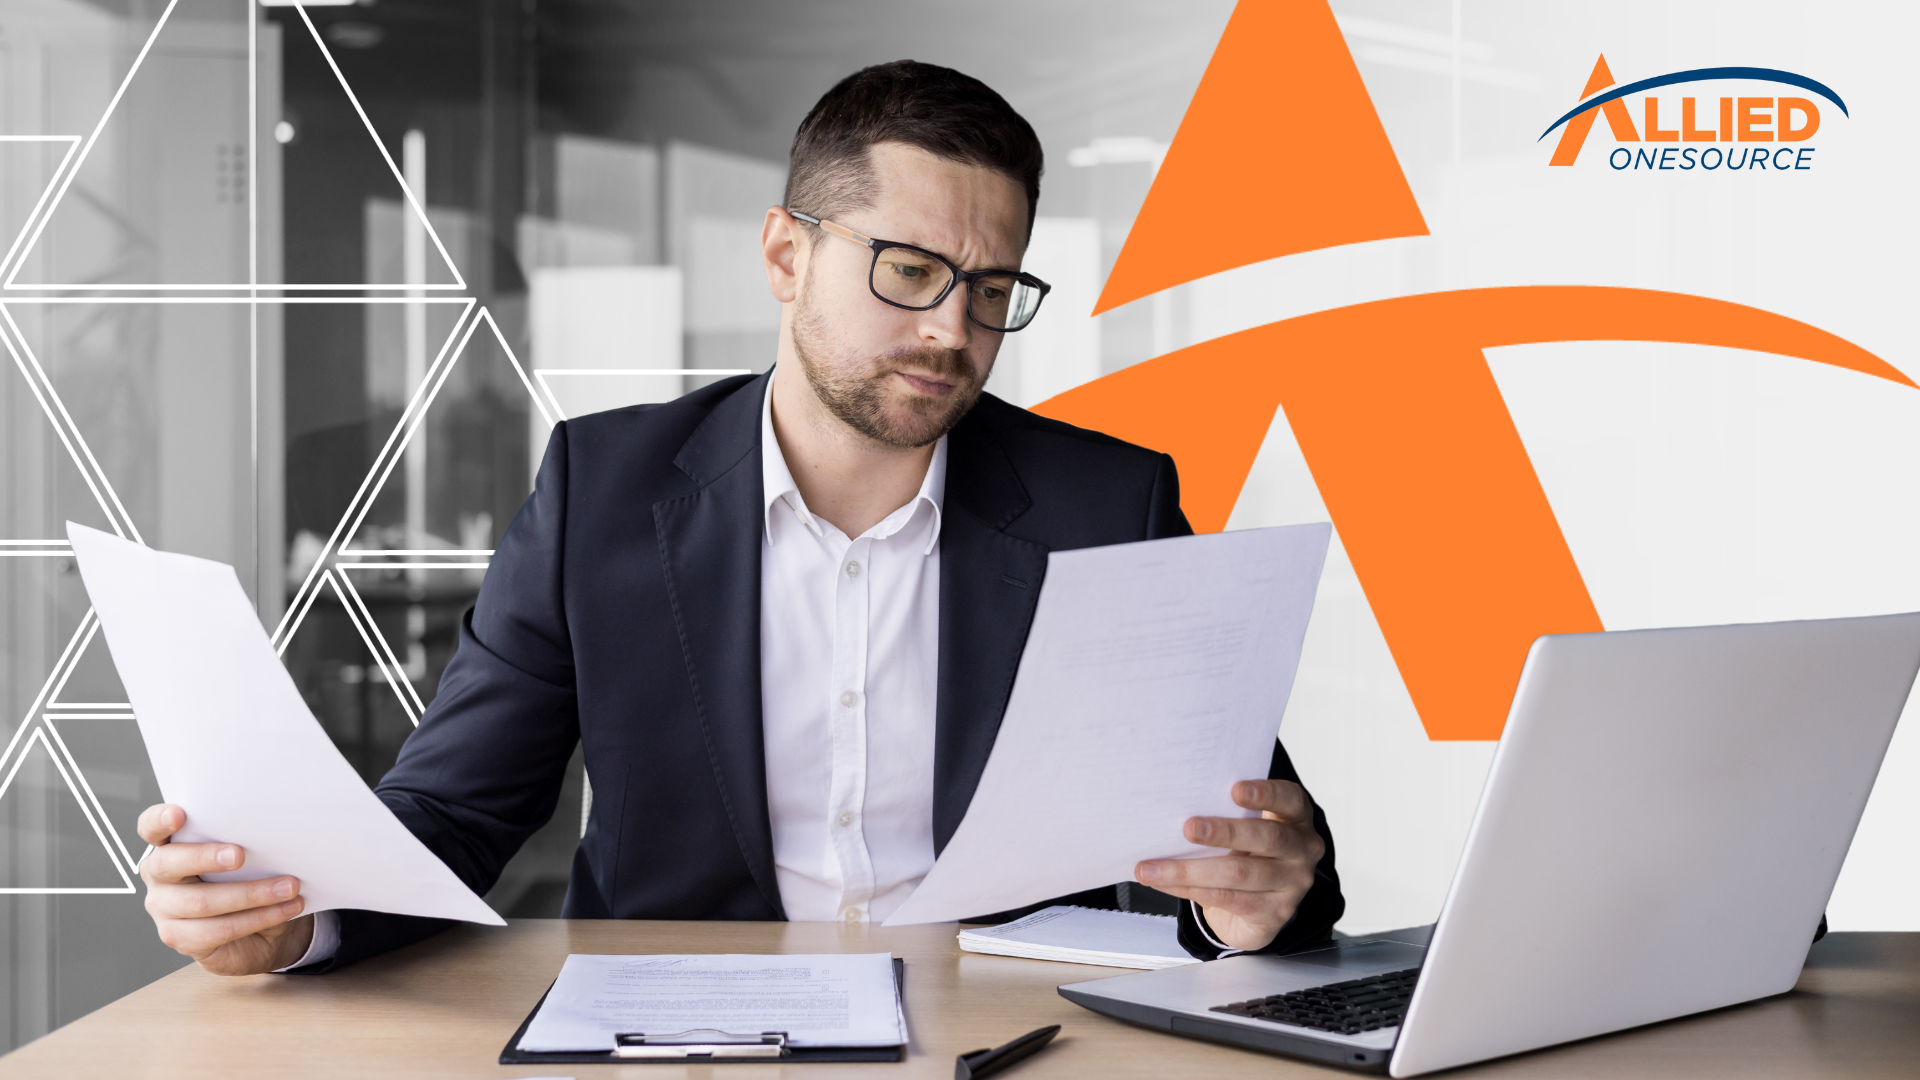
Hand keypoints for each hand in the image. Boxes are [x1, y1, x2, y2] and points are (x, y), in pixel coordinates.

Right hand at [137, 804, 314, 974]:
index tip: (179, 814)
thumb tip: (275, 830)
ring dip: (252, 894)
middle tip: (241, 855)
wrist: (263, 931)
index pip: (151, 827)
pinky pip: (220, 929)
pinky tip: (286, 909)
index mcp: (170, 844)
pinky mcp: (182, 938)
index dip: (160, 820)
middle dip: (206, 857)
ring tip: (289, 887)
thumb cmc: (251, 880)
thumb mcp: (250, 856)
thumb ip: (246, 840)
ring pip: (202, 901)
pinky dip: (259, 918)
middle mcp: (160, 876)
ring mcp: (165, 909)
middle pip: (170, 864)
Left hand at [1134, 779, 1323, 951]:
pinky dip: (1191, 890)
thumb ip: (1224, 814)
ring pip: (1239, 874)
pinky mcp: (1274, 913)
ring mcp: (1292, 885)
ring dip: (1190, 870)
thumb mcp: (1245, 828)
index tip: (1235, 789)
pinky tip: (1165, 884)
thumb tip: (1170, 806)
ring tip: (1152, 868)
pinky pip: (1228, 900)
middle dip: (1225, 832)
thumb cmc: (1246, 852)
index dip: (1266, 793)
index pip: (1290, 799)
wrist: (1258, 905)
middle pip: (1267, 838)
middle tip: (1188, 827)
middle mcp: (1302, 849)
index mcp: (1295, 817)